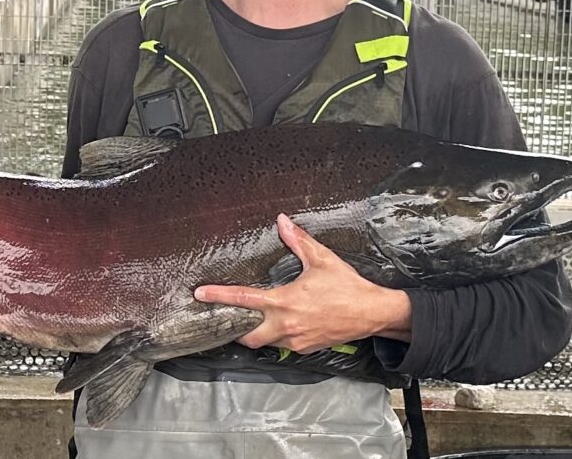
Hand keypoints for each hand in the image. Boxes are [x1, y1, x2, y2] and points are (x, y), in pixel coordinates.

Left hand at [194, 214, 412, 352]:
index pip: (244, 299)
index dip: (219, 296)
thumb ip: (298, 240)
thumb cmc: (347, 286)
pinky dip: (277, 337)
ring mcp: (296, 341)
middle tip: (227, 317)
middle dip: (235, 328)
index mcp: (285, 301)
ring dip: (257, 333)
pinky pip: (284, 346)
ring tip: (253, 319)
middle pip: (247, 336)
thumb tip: (282, 221)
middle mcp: (286, 326)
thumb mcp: (322, 258)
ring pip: (266, 343)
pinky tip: (281, 324)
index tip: (200, 294)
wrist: (372, 313)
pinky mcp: (306, 349)